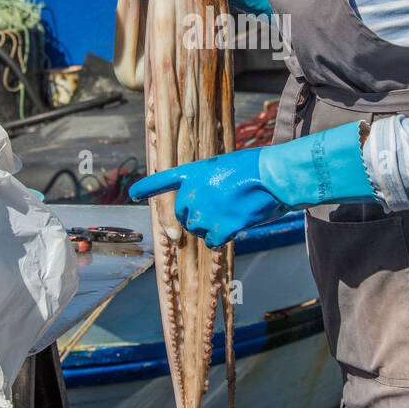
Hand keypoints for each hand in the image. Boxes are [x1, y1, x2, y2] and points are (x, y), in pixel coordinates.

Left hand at [129, 122, 376, 246]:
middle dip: (195, 217)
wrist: (275, 176)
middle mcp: (195, 191)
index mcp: (196, 172)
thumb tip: (212, 204)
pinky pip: (213, 241)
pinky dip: (222, 238)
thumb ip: (212, 183)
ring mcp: (206, 210)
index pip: (165, 179)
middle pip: (183, 215)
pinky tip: (235, 227)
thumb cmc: (258, 168)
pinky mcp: (221, 227)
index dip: (148, 187)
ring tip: (231, 214)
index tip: (133, 193)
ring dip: (211, 228)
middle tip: (217, 211)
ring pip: (197, 230)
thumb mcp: (227, 166)